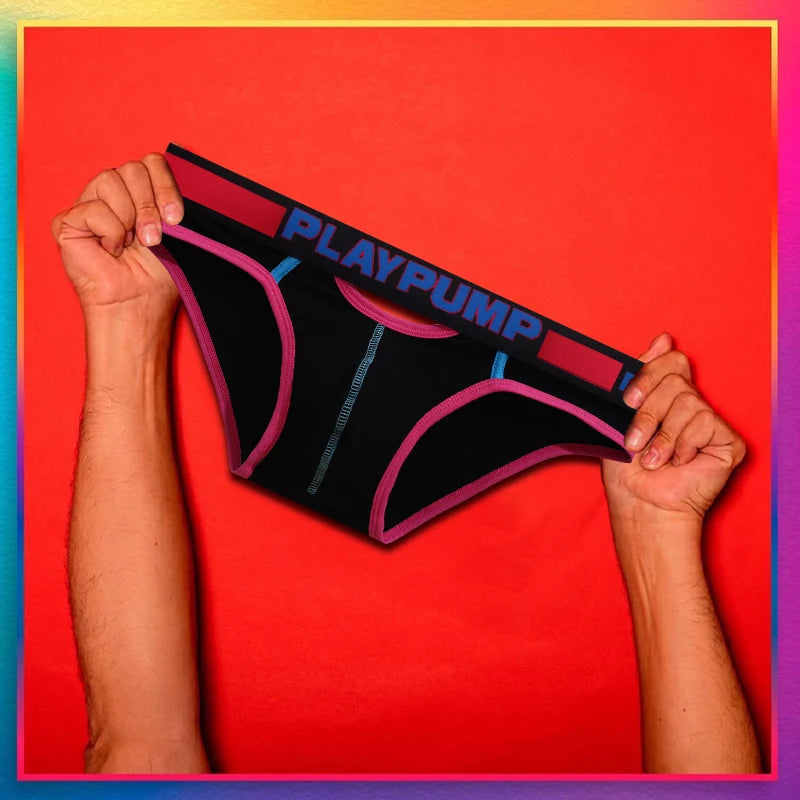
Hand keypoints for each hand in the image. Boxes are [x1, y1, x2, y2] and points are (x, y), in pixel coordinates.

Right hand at [51, 152, 183, 324]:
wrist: (139, 300)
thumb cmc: (159, 273)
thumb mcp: (177, 232)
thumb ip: (172, 201)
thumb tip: (174, 185)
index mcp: (141, 193)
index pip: (151, 162)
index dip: (165, 185)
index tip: (175, 218)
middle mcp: (115, 194)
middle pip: (133, 167)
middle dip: (149, 205)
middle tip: (152, 238)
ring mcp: (90, 204)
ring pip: (110, 179)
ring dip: (129, 217)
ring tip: (130, 244)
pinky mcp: (68, 220)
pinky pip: (93, 208)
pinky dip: (110, 233)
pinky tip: (110, 250)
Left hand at [601, 333, 745, 525]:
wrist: (639, 502)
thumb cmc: (626, 467)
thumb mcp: (620, 415)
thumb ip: (639, 377)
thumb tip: (662, 338)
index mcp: (666, 396)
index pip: (670, 360)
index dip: (649, 373)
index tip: (629, 399)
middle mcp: (691, 405)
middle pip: (675, 379)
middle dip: (647, 413)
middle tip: (634, 440)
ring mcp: (710, 422)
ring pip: (687, 401)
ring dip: (662, 435)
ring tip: (653, 459)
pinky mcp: (728, 441)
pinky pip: (704, 422)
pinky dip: (683, 444)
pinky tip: (679, 462)